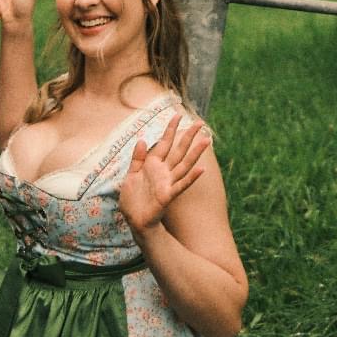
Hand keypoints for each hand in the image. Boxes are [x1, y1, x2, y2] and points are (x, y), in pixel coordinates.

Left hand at [118, 114, 210, 232]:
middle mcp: (163, 171)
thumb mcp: (130, 175)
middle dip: (189, 135)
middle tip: (200, 122)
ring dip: (195, 153)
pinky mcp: (168, 195)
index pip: (164, 142)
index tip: (178, 114)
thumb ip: (137, 158)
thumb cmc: (132, 200)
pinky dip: (192, 177)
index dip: (170, 129)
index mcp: (153, 165)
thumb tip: (142, 139)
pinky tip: (201, 170)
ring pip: (184, 164)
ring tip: (206, 140)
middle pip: (179, 150)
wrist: (134, 221)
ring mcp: (167, 182)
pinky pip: (181, 185)